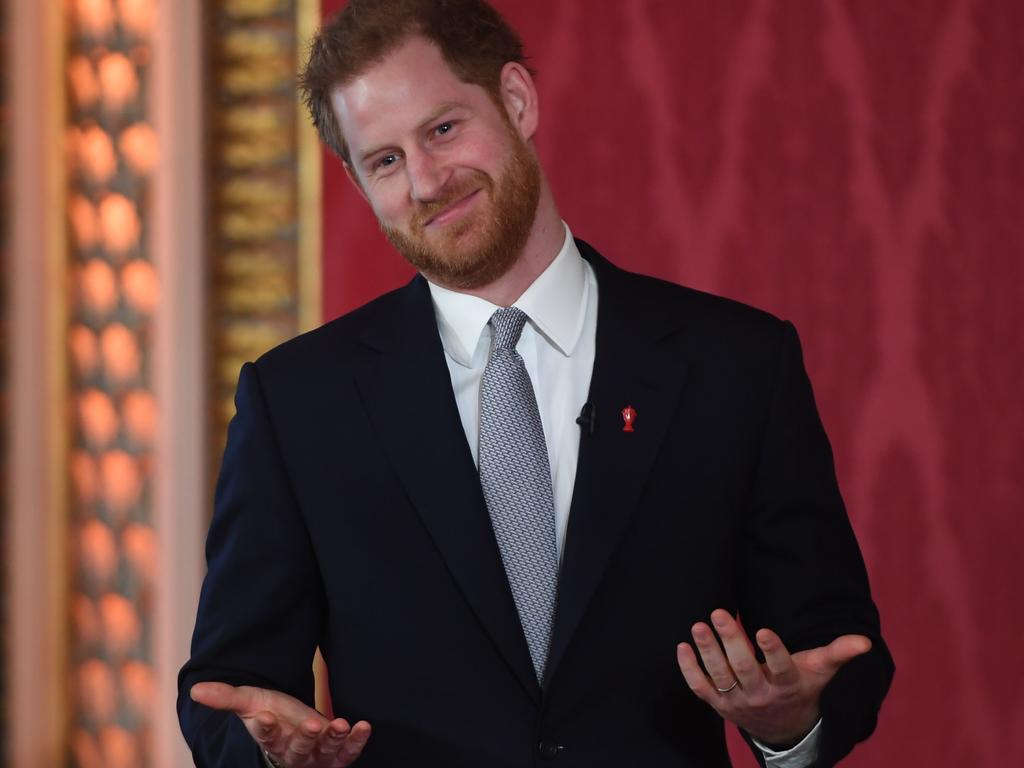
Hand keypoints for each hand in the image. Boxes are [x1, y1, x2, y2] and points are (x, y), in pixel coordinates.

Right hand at [190, 682, 370, 766]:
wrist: (293, 723)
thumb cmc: (271, 713)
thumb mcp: (249, 701)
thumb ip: (226, 696)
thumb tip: (195, 689)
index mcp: (269, 740)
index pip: (265, 737)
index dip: (266, 729)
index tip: (265, 717)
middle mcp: (292, 753)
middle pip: (296, 749)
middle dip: (304, 738)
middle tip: (312, 724)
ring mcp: (315, 756)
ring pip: (323, 752)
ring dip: (333, 740)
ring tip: (340, 724)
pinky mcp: (336, 755)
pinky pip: (347, 753)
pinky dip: (356, 742)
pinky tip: (363, 726)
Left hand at [676, 609, 870, 746]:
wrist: (783, 728)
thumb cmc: (802, 687)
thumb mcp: (820, 672)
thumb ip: (838, 653)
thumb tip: (864, 641)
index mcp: (787, 685)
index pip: (780, 668)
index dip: (772, 651)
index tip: (763, 629)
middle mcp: (761, 695)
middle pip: (743, 669)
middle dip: (730, 641)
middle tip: (718, 613)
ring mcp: (737, 702)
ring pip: (720, 677)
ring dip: (707, 651)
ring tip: (698, 625)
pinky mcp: (718, 704)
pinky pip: (700, 688)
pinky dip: (689, 670)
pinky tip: (682, 646)